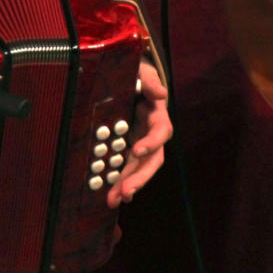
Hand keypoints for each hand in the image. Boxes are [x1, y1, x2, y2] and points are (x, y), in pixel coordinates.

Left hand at [107, 58, 171, 206]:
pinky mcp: (125, 150)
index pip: (160, 131)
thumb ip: (149, 80)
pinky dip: (118, 183)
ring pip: (138, 170)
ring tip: (113, 201)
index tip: (137, 150)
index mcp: (157, 115)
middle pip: (152, 160)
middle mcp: (150, 134)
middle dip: (140, 178)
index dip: (151, 142)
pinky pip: (125, 170)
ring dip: (128, 187)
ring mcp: (138, 144)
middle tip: (126, 193)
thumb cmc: (136, 73)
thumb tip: (162, 94)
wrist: (125, 77)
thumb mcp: (142, 70)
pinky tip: (110, 197)